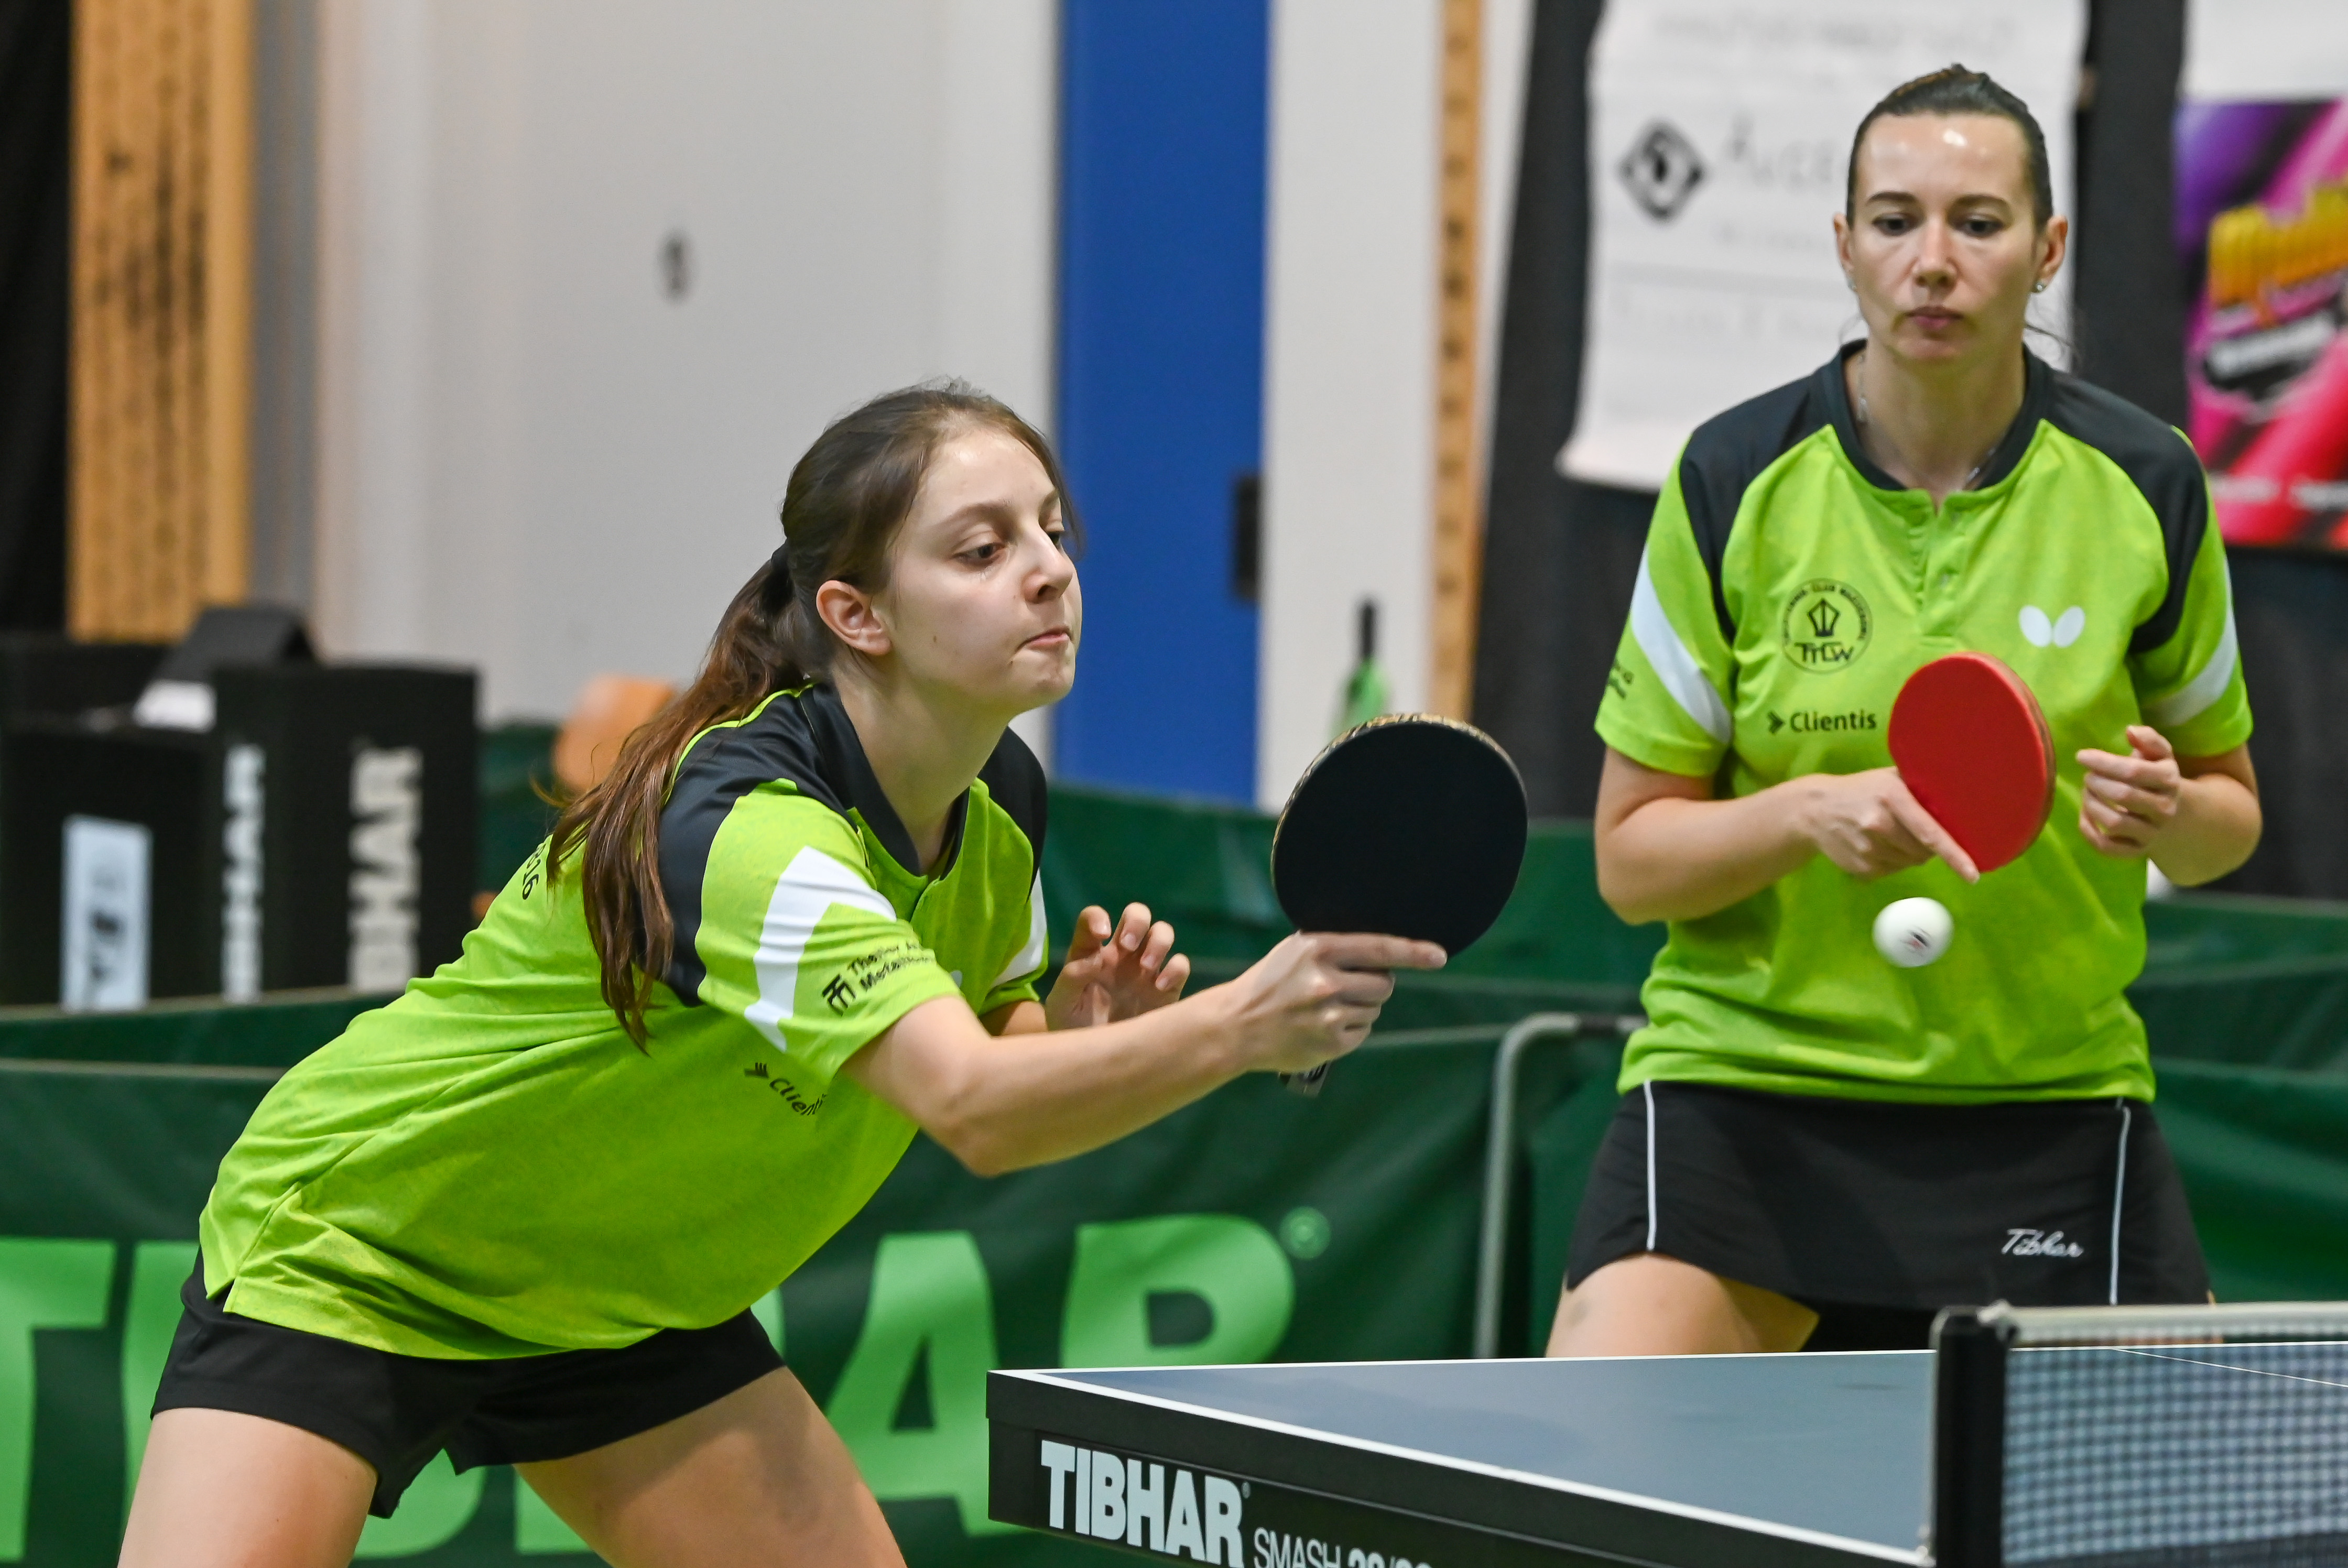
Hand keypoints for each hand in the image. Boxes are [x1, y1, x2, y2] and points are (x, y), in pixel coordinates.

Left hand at [1044, 903, 1190, 1029]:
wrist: (1096, 1063)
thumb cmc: (1072, 1029)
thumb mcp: (1061, 1005)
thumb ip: (1071, 977)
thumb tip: (1095, 958)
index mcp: (1090, 953)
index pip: (1093, 918)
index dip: (1098, 917)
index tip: (1101, 933)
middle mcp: (1121, 955)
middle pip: (1137, 915)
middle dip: (1137, 921)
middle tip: (1128, 945)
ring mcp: (1145, 970)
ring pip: (1162, 932)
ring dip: (1158, 941)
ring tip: (1147, 966)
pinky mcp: (1166, 990)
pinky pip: (1181, 965)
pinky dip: (1176, 968)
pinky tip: (1162, 985)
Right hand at [1218, 932, 1445, 1073]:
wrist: (1236, 1026)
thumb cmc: (1269, 983)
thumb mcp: (1295, 951)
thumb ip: (1334, 948)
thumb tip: (1381, 951)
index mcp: (1319, 949)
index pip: (1379, 947)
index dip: (1414, 952)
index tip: (1439, 956)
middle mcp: (1327, 981)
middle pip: (1384, 983)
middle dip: (1373, 985)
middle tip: (1343, 988)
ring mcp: (1330, 1014)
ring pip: (1374, 1009)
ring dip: (1359, 1008)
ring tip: (1325, 1008)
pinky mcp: (1332, 1042)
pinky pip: (1363, 1032)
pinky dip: (1349, 1029)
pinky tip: (1322, 1025)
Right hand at [1796, 768, 1979, 881]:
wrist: (1814, 809)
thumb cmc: (1862, 789)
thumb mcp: (1889, 777)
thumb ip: (1921, 786)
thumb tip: (1964, 800)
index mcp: (1891, 797)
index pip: (1929, 832)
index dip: (1954, 855)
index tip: (1972, 874)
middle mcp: (1878, 824)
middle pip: (1923, 852)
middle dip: (1929, 847)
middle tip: (1916, 830)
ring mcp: (1867, 850)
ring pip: (1909, 863)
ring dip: (1910, 854)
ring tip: (1893, 835)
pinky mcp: (1860, 869)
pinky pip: (1892, 871)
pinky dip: (1893, 862)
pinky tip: (1877, 845)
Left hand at [2076, 725, 2180, 858]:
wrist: (2175, 817)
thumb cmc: (2157, 779)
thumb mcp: (2160, 756)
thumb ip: (2149, 739)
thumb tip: (2130, 730)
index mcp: (2169, 780)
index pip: (2132, 771)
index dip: (2102, 762)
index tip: (2082, 756)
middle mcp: (2164, 809)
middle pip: (2123, 795)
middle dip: (2096, 783)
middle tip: (2088, 776)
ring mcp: (2151, 833)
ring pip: (2114, 822)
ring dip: (2091, 805)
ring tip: (2088, 793)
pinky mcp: (2136, 851)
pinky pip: (2107, 847)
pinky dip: (2089, 831)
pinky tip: (2085, 815)